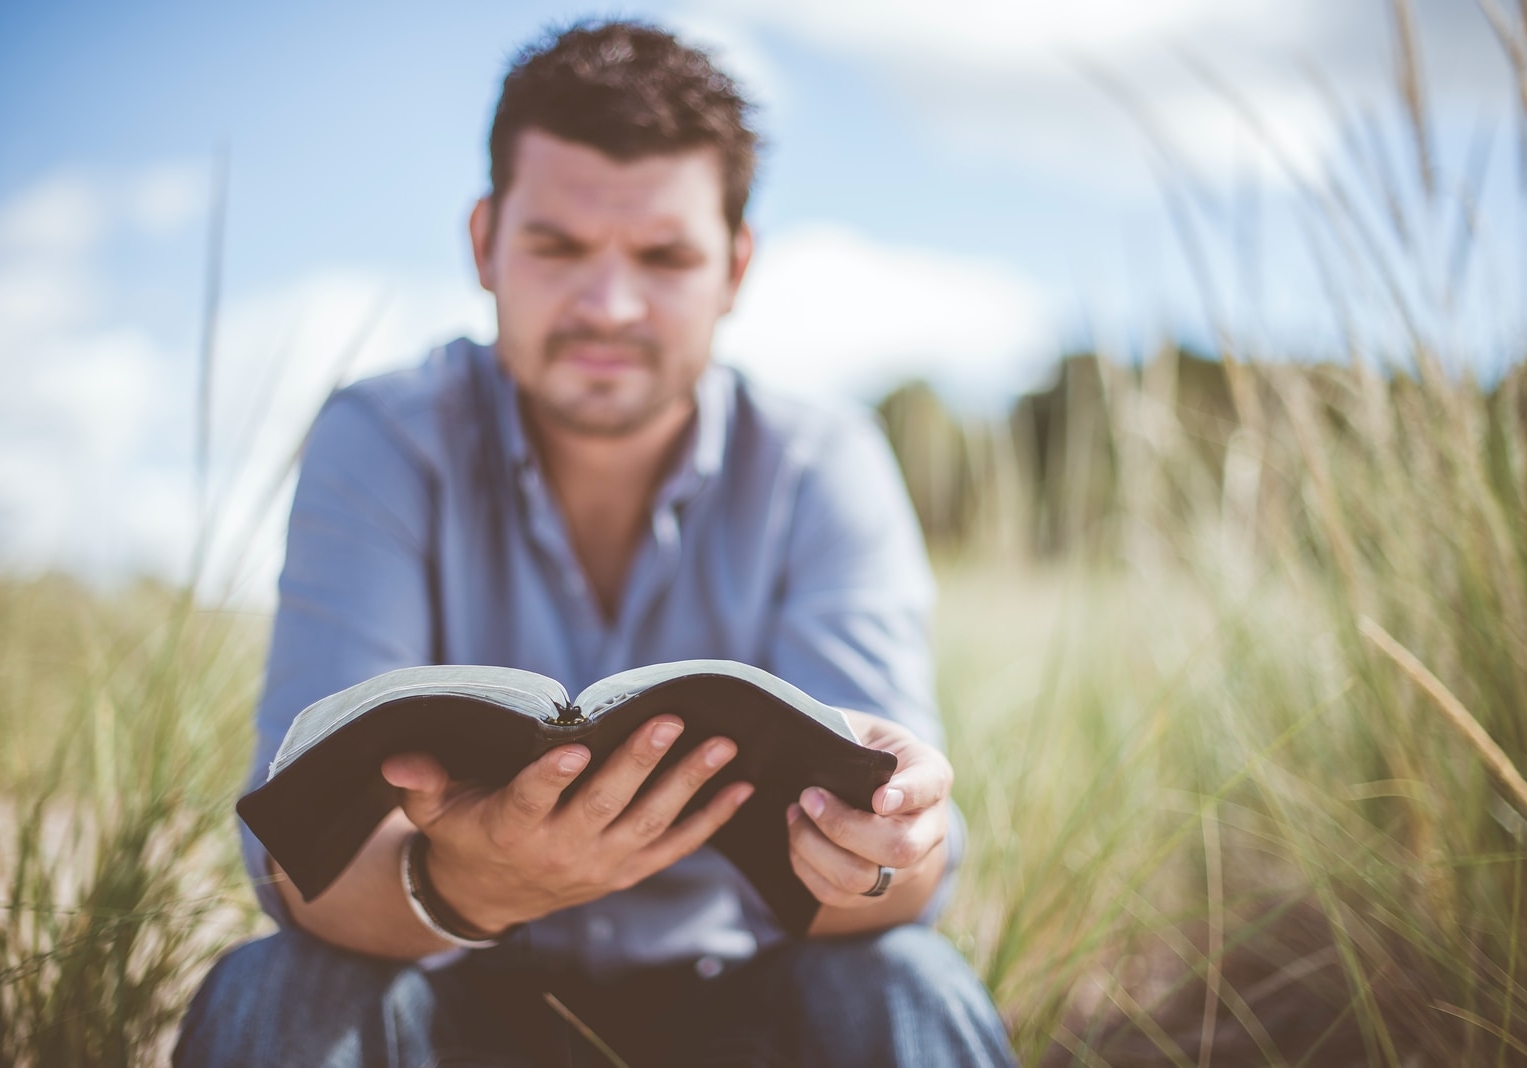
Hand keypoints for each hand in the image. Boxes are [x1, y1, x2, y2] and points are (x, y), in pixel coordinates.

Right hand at [381, 715, 753, 934]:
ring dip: (689, 783)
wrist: (489, 896)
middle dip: (640, 762)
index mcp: (511, 826)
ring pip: (650, 821)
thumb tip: (397, 759)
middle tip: (670, 720)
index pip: (531, 800)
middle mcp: (561, 848)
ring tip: (722, 744)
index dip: (550, 776)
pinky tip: (741, 788)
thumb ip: (421, 782)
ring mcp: (601, 862)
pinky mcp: (628, 869)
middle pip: (605, 804)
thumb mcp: (433, 809)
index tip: (571, 748)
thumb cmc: (463, 831)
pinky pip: (675, 845)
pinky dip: (710, 819)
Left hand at [787, 710, 950, 910]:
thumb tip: (816, 746)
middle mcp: (929, 828)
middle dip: (843, 826)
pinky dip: (807, 868)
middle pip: (898, 848)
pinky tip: (796, 838)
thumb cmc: (863, 748)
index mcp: (932, 776)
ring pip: (863, 878)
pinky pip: (838, 895)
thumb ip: (848, 735)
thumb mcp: (863, 728)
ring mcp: (906, 866)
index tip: (877, 798)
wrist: (873, 784)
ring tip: (794, 814)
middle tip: (808, 796)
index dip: (907, 795)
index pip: (929, 787)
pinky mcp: (875, 889)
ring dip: (816, 849)